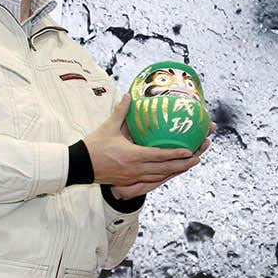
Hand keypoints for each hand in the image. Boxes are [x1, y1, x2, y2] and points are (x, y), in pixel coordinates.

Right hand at [85, 94, 204, 191]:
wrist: (79, 166)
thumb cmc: (93, 146)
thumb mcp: (108, 127)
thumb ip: (121, 112)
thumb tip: (128, 95)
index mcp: (132, 156)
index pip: (159, 156)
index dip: (176, 154)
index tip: (190, 150)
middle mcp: (135, 169)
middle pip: (165, 169)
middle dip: (183, 164)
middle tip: (198, 158)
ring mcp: (133, 177)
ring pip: (160, 177)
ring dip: (176, 171)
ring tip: (189, 164)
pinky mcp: (130, 181)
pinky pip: (151, 180)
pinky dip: (163, 175)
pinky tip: (171, 171)